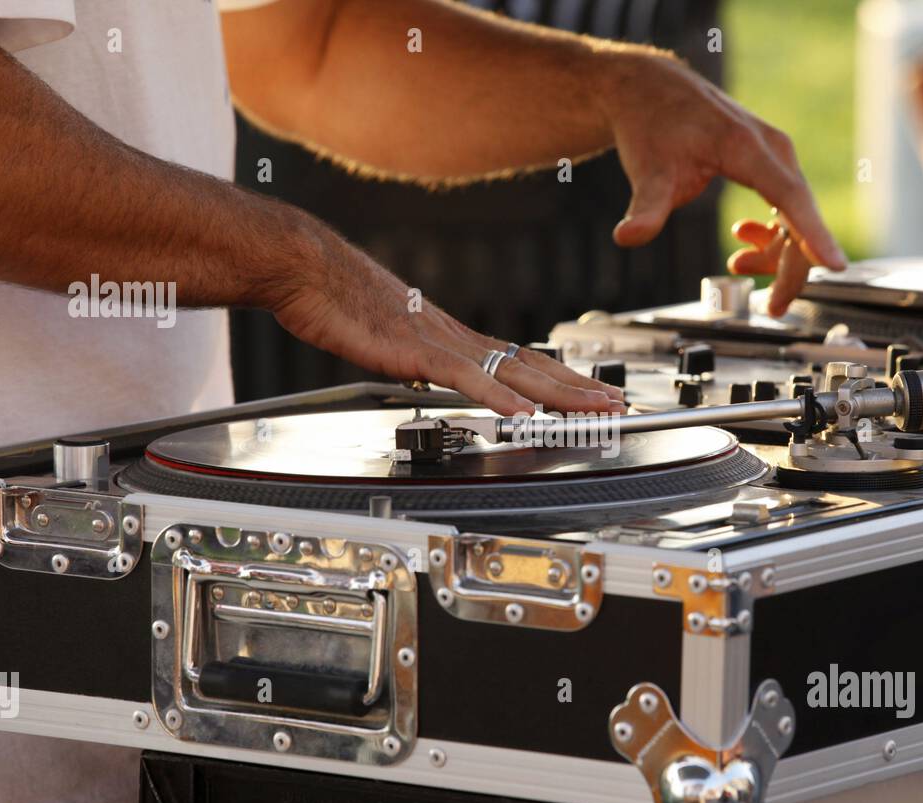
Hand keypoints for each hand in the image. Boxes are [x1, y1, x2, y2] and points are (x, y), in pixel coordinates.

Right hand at [270, 235, 625, 416]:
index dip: (561, 378)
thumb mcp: (388, 337)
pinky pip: (465, 378)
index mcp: (452, 336)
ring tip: (595, 409)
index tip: (592, 392)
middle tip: (617, 404)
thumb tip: (429, 376)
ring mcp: (440, 343)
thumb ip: (416, 358)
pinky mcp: (415, 350)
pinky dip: (498, 397)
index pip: (521, 360)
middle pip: (532, 366)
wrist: (306, 267)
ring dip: (558, 393)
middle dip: (578, 388)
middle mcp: (456, 337)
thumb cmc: (337, 299)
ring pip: (513, 372)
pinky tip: (522, 415)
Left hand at [596, 52, 845, 313]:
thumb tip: (627, 237)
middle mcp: (772, 150)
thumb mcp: (647, 170)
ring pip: (795, 217)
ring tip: (737, 265)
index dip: (812, 235)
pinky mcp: (769, 164)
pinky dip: (769, 235)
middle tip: (774, 308)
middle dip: (791, 268)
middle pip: (800, 218)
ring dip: (777, 254)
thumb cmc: (653, 126)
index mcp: (747, 148)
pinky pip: (785, 208)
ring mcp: (775, 157)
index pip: (789, 198)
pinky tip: (741, 244)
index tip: (835, 265)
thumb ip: (645, 208)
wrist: (651, 92)